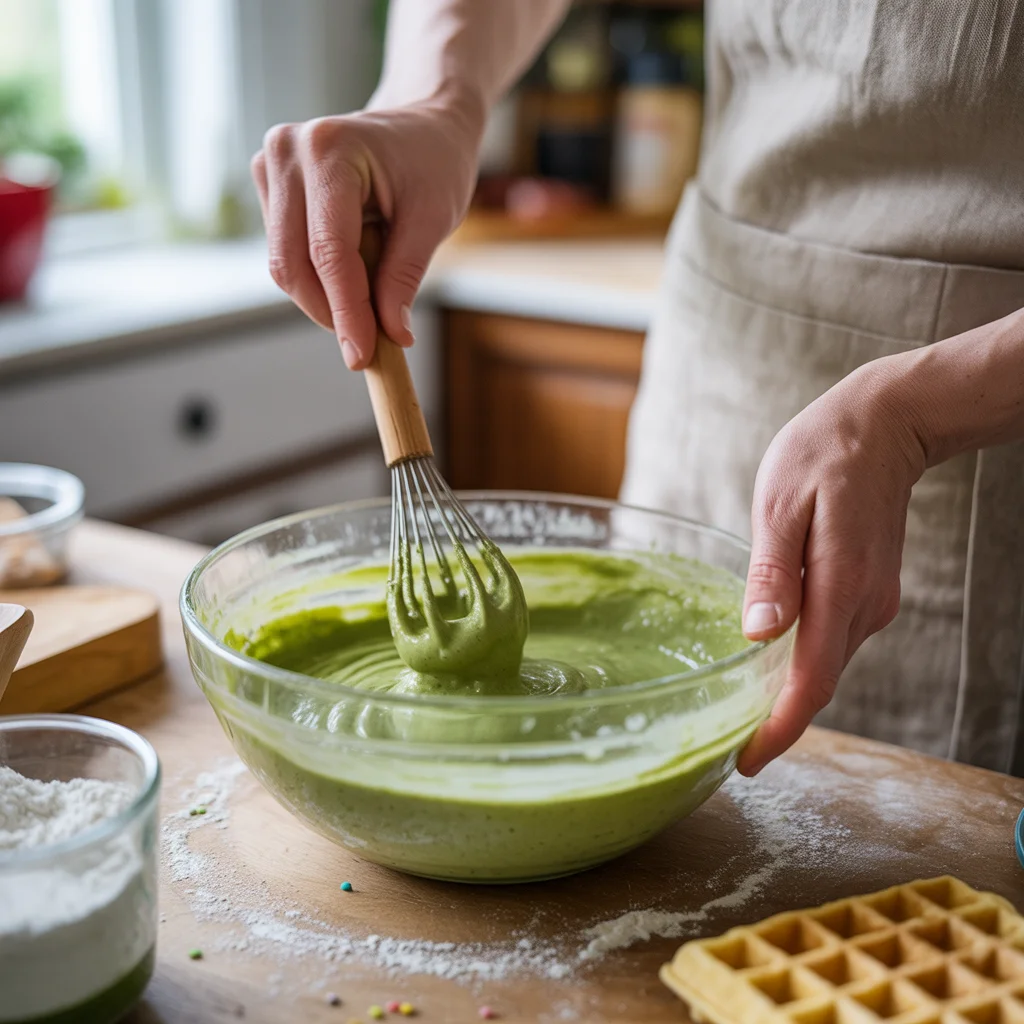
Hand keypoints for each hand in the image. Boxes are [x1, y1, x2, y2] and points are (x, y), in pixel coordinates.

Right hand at [251, 100, 482, 368]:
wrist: (421, 122)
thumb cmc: (434, 162)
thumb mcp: (433, 219)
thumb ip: (404, 277)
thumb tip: (391, 336)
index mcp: (329, 150)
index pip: (329, 252)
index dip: (345, 311)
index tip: (361, 357)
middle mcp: (286, 152)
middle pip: (293, 263)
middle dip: (331, 313)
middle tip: (368, 346)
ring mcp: (271, 166)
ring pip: (286, 265)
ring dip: (326, 296)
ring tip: (374, 289)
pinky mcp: (270, 186)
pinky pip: (287, 254)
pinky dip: (319, 278)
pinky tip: (355, 268)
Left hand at [736, 359, 928, 775]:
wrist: (885, 425)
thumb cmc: (822, 455)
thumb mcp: (781, 506)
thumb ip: (772, 574)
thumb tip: (758, 635)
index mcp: (840, 586)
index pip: (812, 680)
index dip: (781, 729)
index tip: (747, 761)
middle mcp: (865, 605)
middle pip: (818, 681)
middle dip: (776, 720)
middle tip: (724, 745)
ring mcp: (872, 601)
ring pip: (825, 663)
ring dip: (786, 692)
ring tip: (736, 711)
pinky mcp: (868, 592)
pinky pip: (831, 640)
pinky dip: (801, 661)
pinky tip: (765, 660)